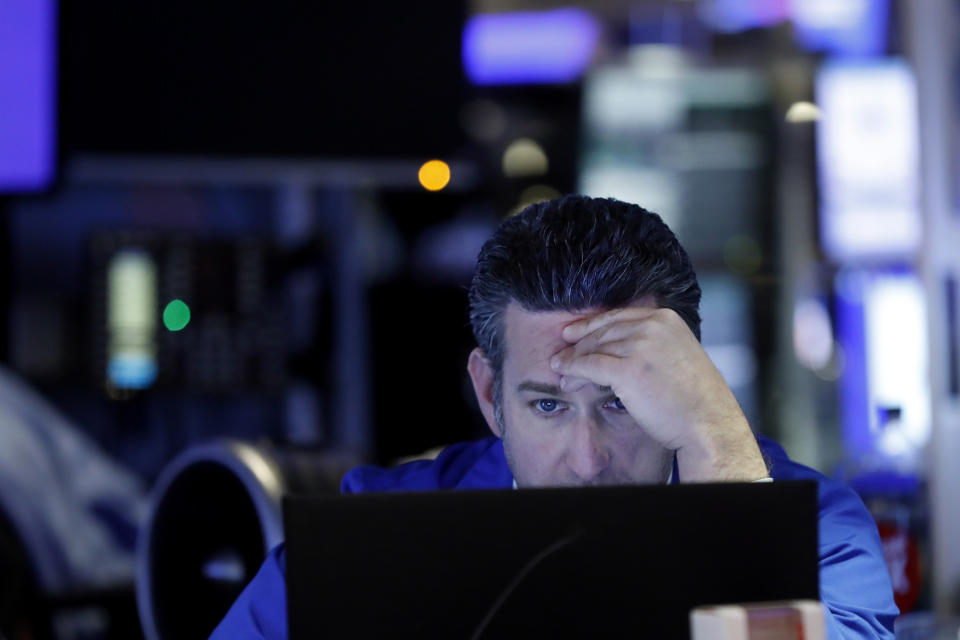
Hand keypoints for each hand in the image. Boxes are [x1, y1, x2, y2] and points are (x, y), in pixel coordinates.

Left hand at [549, 307, 767, 481]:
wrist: (708, 422)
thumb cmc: (695, 397)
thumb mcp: (678, 354)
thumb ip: (653, 344)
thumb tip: (620, 347)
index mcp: (666, 319)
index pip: (619, 317)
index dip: (592, 324)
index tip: (574, 332)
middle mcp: (653, 327)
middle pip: (603, 331)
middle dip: (578, 343)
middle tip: (561, 353)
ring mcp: (640, 346)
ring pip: (593, 348)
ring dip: (572, 360)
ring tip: (560, 370)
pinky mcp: (628, 370)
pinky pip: (589, 366)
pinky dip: (573, 371)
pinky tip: (566, 379)